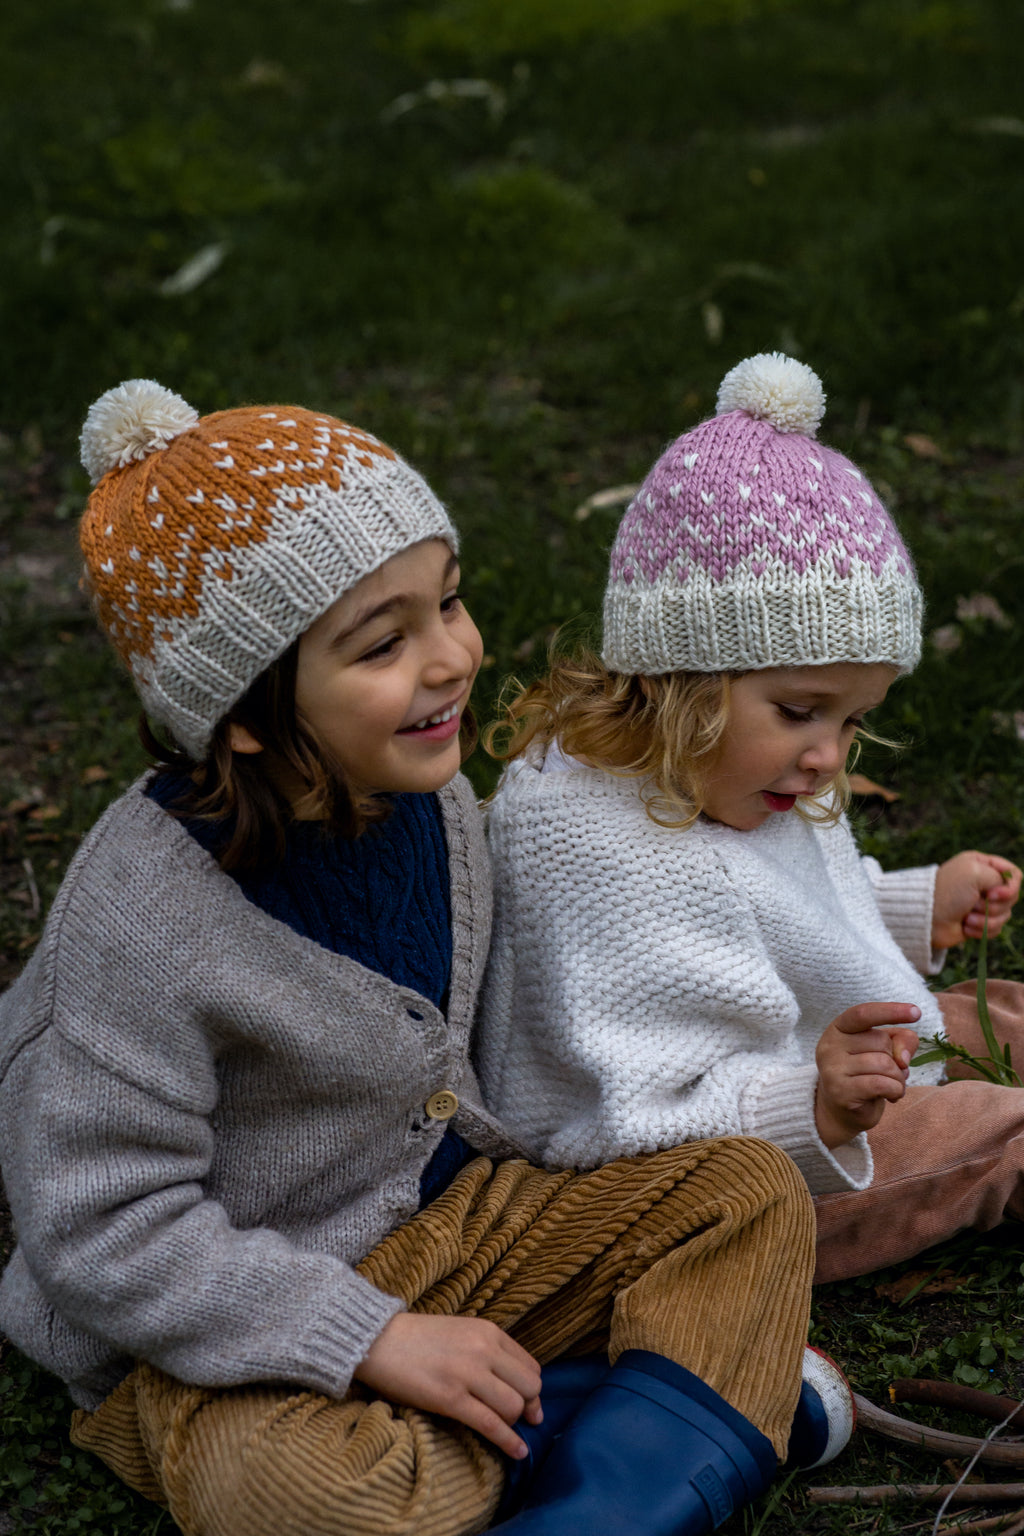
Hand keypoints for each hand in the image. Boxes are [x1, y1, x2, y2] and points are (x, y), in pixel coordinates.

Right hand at [353, 1312, 542, 1458]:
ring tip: (504, 1430)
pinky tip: (518, 1452)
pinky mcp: (450, 1398)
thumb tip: (512, 1381)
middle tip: (523, 1420)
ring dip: (513, 1423)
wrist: (378, 1339)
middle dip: (528, 1407)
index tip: (529, 1403)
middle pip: (529, 1388)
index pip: (531, 1367)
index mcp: (489, 1332)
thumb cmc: (417, 1338)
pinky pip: (490, 1424)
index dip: (532, 1390)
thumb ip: (487, 1350)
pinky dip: (508, 1442)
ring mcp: (468, 1374)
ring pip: (513, 1407)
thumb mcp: (462, 1331)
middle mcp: (484, 1350)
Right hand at [814, 1001, 920, 1148]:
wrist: (841, 1110)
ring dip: (898, 1078)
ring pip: (884, 1064)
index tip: (916, 1012)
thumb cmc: (866, 1073)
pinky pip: (882, 1084)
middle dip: (896, 1059)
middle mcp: (830, 1045)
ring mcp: (832, 1069)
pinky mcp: (840, 1092)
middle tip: (891, 1072)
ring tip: (891, 1086)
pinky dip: (895, 1091)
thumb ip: (902, 1041)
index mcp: (839, 1028)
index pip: (863, 1014)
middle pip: (881, 1041)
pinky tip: (891, 1096)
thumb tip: (902, 1059)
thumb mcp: (886, 1049)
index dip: (890, 1011)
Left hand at [933, 851, 1021, 947]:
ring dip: (985, 919)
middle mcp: (983, 883)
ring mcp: (981, 904)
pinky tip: (965, 927)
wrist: (927, 919)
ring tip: (966, 918)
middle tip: (973, 904)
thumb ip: (999, 878)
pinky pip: (996, 929)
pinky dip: (982, 930)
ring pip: (1005, 915)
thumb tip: (1006, 893)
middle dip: (994, 905)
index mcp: (982, 865)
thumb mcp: (975, 872)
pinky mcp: (978, 922)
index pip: (1013, 874)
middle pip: (1011, 897)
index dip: (1009, 887)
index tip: (993, 894)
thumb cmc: (948, 891)